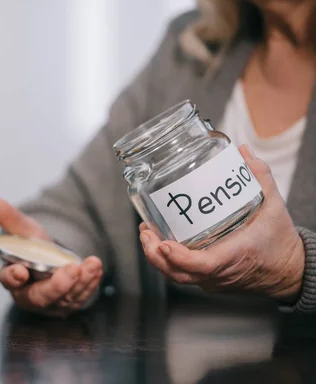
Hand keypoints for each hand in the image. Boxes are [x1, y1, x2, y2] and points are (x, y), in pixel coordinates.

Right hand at [0, 197, 102, 316]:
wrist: (56, 260)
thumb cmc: (35, 248)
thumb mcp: (24, 231)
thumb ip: (10, 219)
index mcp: (13, 277)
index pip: (8, 280)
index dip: (13, 277)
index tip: (20, 271)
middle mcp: (29, 295)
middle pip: (40, 297)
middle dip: (57, 286)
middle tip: (71, 270)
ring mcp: (51, 303)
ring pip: (64, 298)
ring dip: (80, 282)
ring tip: (91, 265)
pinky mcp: (69, 304)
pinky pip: (80, 297)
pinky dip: (90, 283)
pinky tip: (95, 268)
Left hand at [140, 145, 304, 301]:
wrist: (288, 271)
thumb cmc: (279, 241)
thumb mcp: (274, 206)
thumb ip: (259, 176)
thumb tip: (243, 151)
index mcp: (236, 255)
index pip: (202, 264)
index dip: (179, 257)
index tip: (163, 243)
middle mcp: (221, 273)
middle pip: (179, 274)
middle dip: (156, 256)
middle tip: (145, 232)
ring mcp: (213, 280)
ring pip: (178, 277)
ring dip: (157, 258)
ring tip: (146, 234)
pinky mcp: (209, 281)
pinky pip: (183, 276)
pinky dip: (167, 261)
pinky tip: (158, 242)